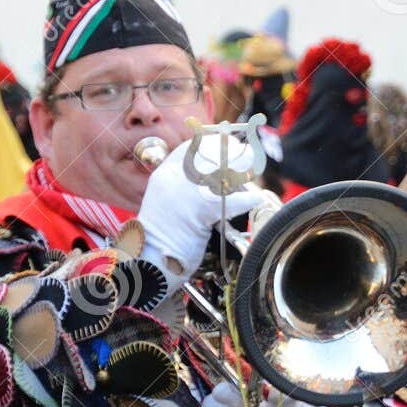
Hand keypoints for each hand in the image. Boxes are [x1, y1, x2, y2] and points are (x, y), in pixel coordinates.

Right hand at [135, 133, 272, 283]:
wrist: (151, 262)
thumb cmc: (162, 239)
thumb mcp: (167, 204)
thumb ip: (184, 188)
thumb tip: (215, 182)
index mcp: (164, 176)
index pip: (190, 148)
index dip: (212, 143)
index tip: (227, 144)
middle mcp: (173, 179)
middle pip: (209, 155)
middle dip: (232, 154)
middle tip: (248, 157)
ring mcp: (185, 193)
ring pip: (221, 173)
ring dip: (242, 172)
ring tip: (252, 173)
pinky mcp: (199, 211)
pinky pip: (229, 200)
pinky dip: (246, 199)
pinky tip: (255, 199)